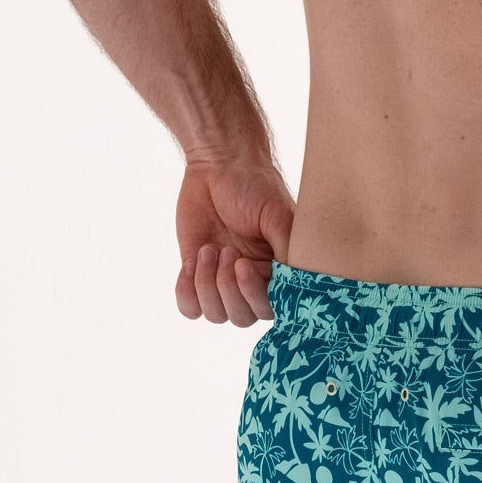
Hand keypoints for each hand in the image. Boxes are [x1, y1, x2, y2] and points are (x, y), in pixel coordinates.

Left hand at [174, 151, 294, 326]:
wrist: (218, 165)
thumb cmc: (254, 185)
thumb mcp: (277, 215)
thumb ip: (287, 251)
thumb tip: (294, 285)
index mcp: (279, 270)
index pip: (272, 308)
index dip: (255, 295)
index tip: (243, 265)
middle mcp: (254, 280)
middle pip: (242, 317)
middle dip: (228, 289)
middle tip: (227, 251)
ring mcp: (223, 280)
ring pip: (215, 314)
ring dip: (207, 285)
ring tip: (210, 249)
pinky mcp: (197, 274)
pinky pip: (189, 307)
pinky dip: (186, 291)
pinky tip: (191, 263)